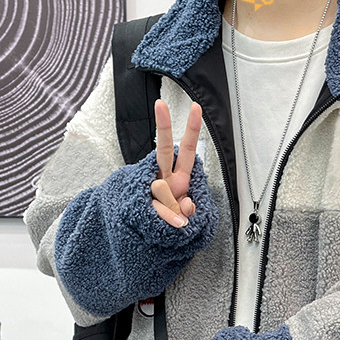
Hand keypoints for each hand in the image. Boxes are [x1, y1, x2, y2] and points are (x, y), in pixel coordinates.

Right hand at [151, 99, 202, 227]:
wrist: (155, 235)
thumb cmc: (174, 219)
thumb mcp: (188, 214)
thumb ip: (189, 208)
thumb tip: (186, 206)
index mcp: (180, 176)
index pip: (186, 150)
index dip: (192, 130)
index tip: (195, 108)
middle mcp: (164, 177)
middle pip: (163, 149)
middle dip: (163, 126)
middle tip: (160, 104)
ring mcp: (152, 189)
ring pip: (161, 189)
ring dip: (173, 208)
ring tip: (177, 219)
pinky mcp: (144, 202)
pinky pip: (160, 209)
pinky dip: (169, 219)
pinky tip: (174, 223)